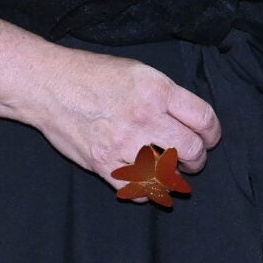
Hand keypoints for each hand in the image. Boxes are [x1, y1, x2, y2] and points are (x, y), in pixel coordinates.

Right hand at [25, 48, 219, 184]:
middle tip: (191, 160)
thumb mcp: (138, 71)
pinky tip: (144, 181)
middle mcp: (144, 117)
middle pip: (191, 150)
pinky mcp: (104, 164)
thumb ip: (166, 95)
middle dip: (197, 159)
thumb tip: (190, 120)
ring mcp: (123, 143)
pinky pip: (137, 191)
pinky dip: (145, 191)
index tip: (209, 139)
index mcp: (157, 90)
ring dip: (173, 177)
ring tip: (168, 171)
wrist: (49, 85)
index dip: (213, 134)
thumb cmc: (93, 75)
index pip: (204, 119)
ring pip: (167, 174)